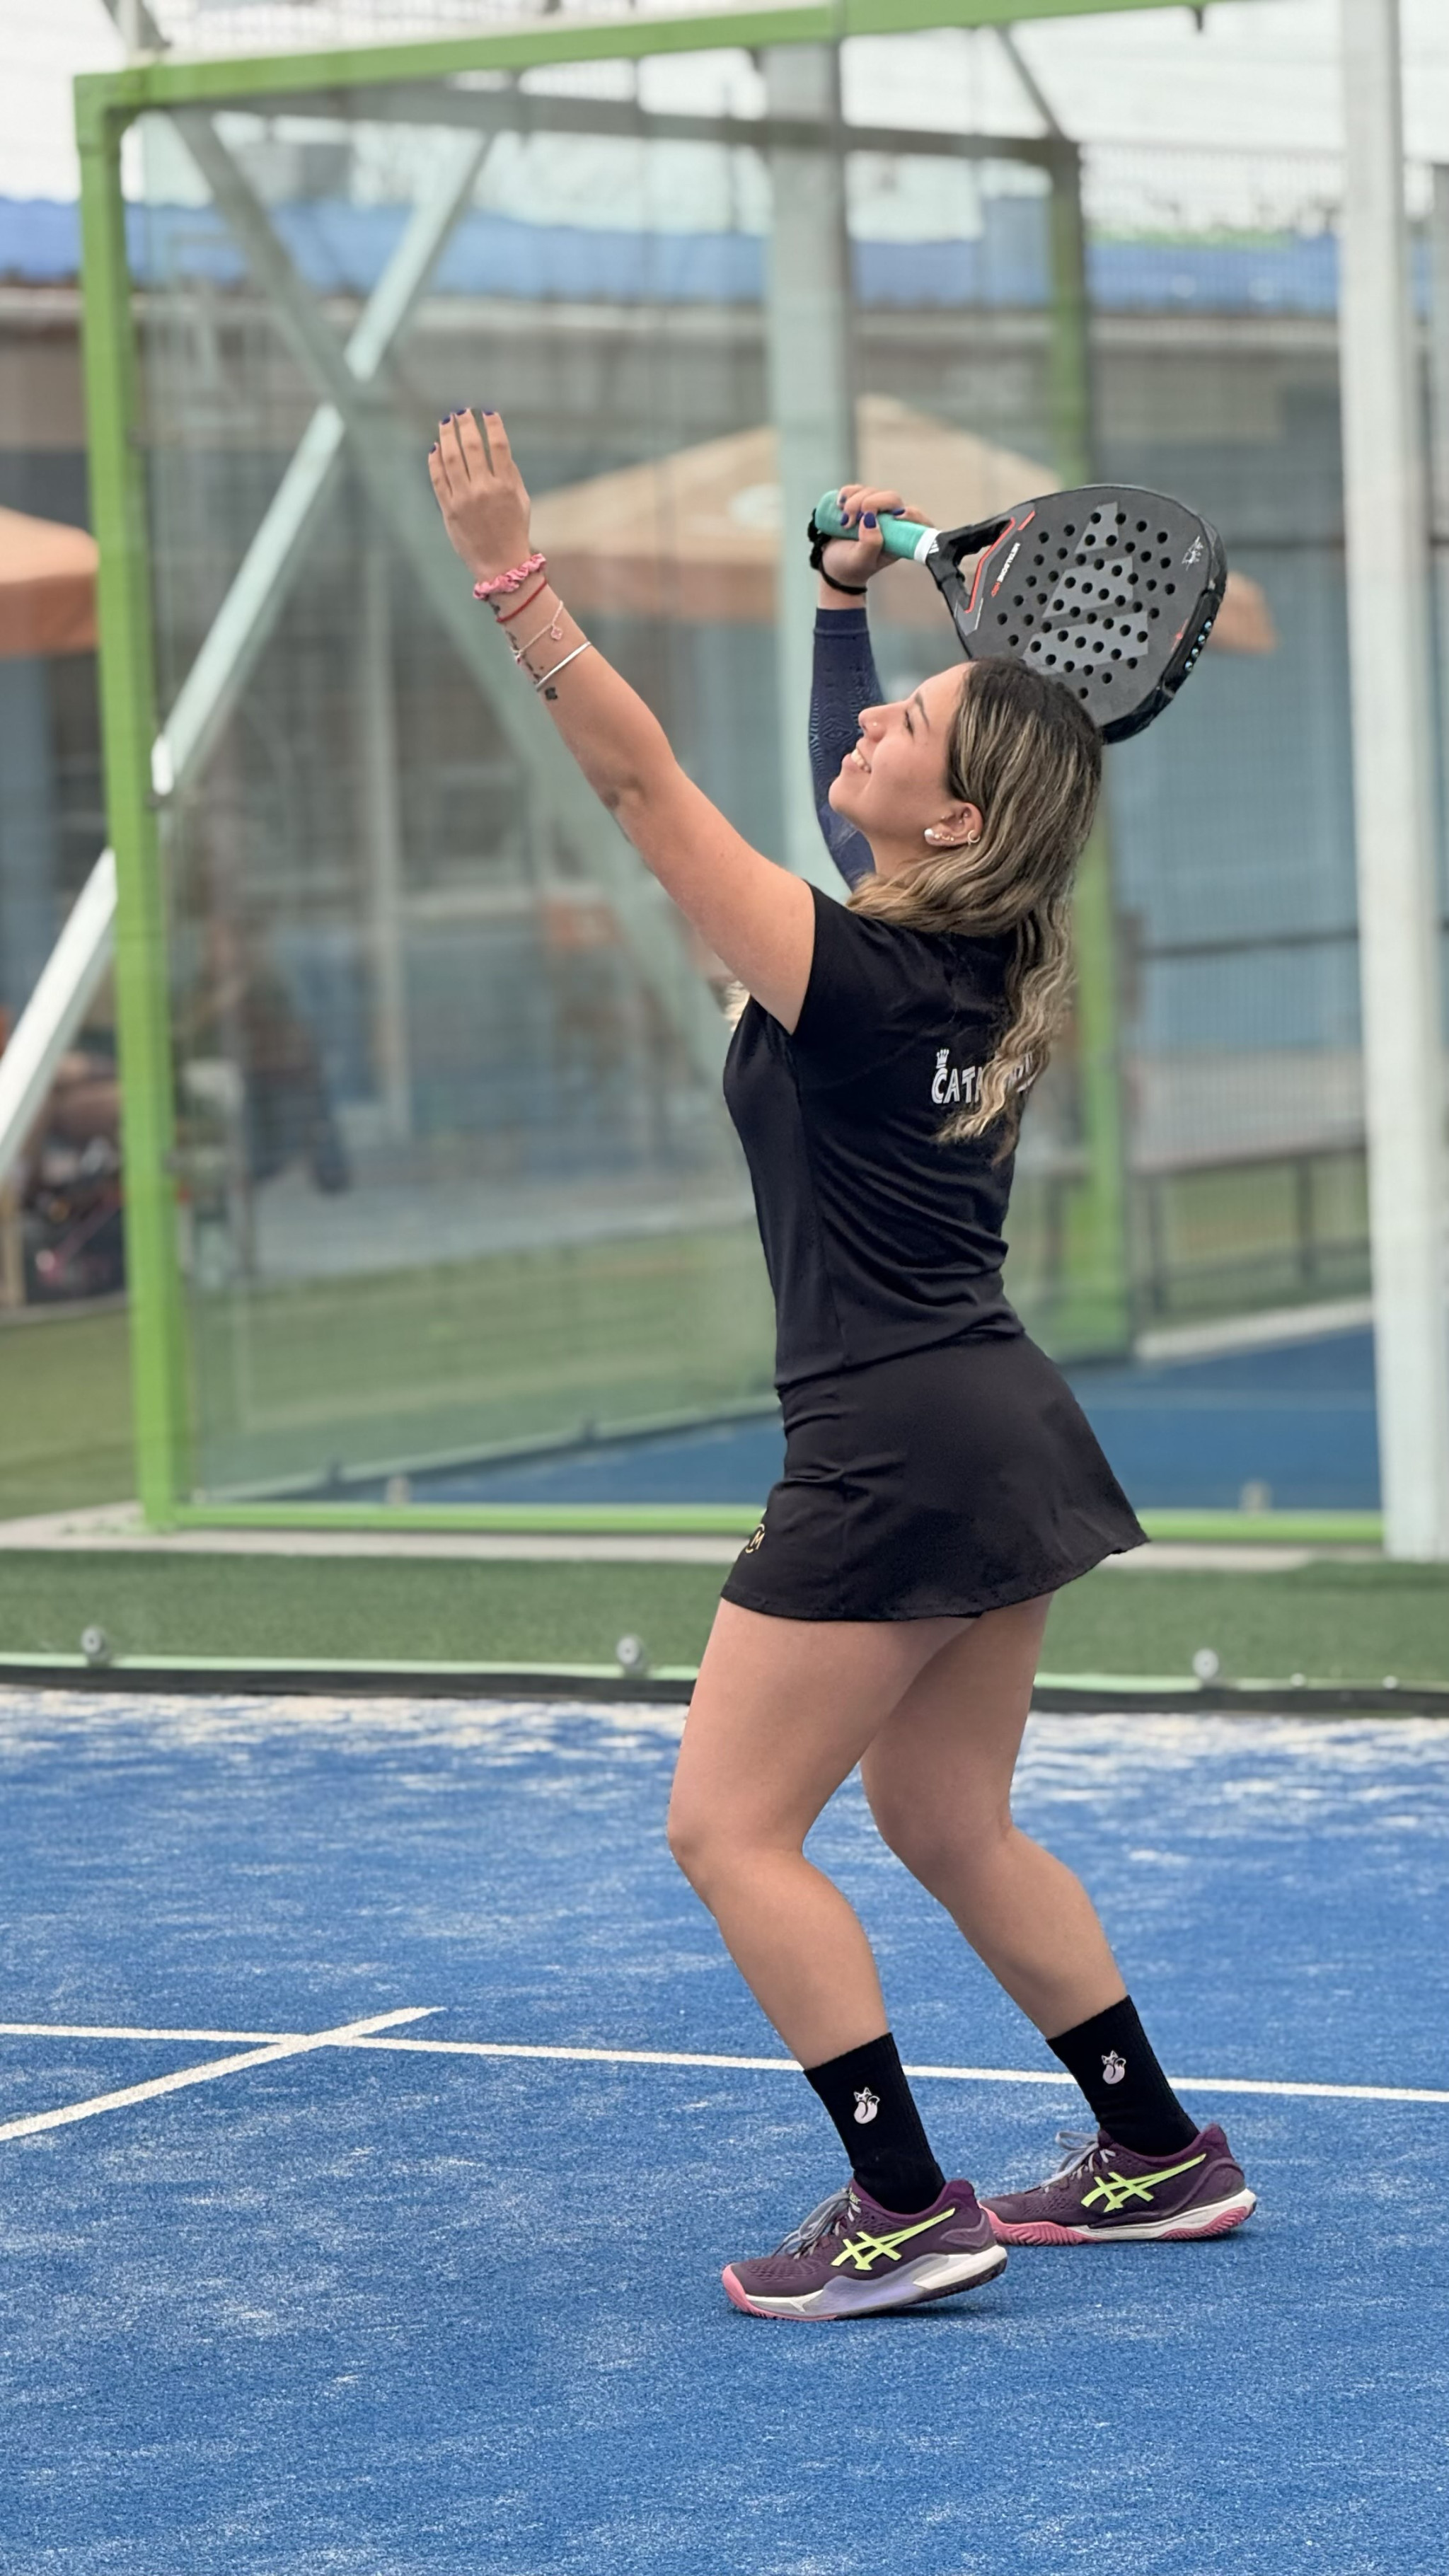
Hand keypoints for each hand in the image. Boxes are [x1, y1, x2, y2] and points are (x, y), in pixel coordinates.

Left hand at [428, 408, 533, 583]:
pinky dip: (435, 460)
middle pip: (471, 446)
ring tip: (446, 423)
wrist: (501, 565)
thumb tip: (495, 445)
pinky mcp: (449, 510)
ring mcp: (464, 499)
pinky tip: (436, 448)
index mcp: (505, 486)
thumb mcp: (521, 500)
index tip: (487, 412)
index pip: (497, 445)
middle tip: (461, 411)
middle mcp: (484, 490)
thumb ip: (510, 473)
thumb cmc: (514, 530)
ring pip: (450, 457)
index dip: (492, 424)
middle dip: (465, 423)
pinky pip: (438, 478)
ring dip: (447, 435)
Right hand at [819, 483, 928, 587]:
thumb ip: (870, 544)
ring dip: (854, 502)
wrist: (833, 565)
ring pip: (873, 491)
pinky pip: (858, 488)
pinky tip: (839, 505)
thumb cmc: (851, 567)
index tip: (897, 516)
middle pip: (892, 498)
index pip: (917, 521)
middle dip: (870, 503)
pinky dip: (847, 493)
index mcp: (899, 539)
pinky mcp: (861, 503)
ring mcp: (877, 510)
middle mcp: (891, 522)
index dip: (912, 514)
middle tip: (851, 521)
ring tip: (843, 522)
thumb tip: (871, 518)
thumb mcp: (861, 561)